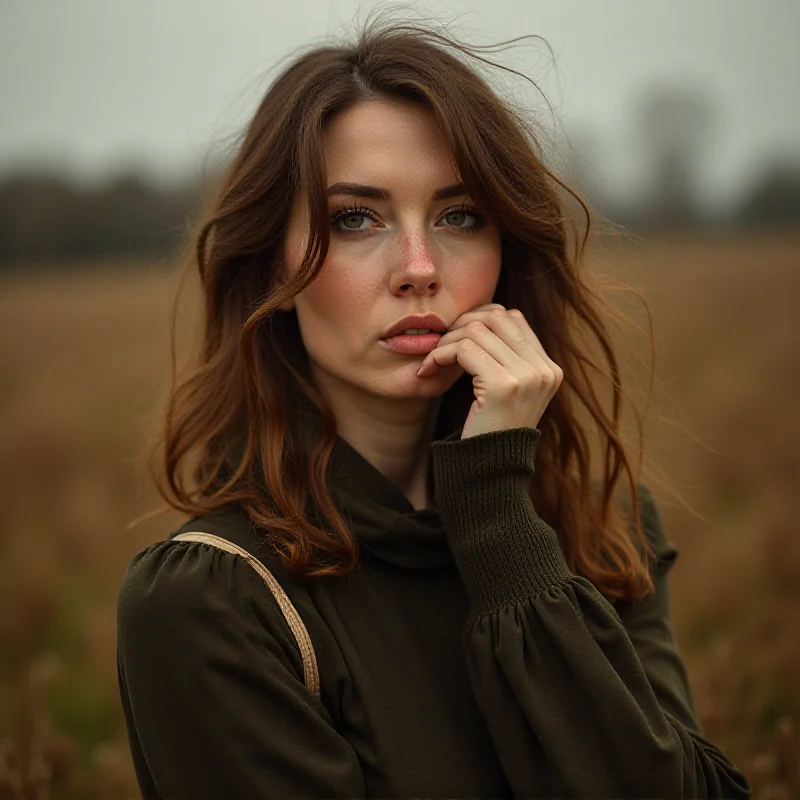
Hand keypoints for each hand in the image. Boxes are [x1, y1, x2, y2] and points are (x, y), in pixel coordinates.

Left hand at [416, 303, 563, 439]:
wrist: (489, 473)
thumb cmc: (489, 432)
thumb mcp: (507, 392)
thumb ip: (505, 357)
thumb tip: (480, 317)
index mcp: (549, 369)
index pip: (513, 318)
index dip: (479, 321)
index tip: (456, 340)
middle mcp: (544, 370)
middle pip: (496, 316)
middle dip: (461, 326)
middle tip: (441, 347)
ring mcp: (527, 377)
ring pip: (476, 330)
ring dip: (446, 342)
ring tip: (433, 362)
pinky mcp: (502, 385)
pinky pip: (463, 348)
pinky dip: (440, 354)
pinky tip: (429, 370)